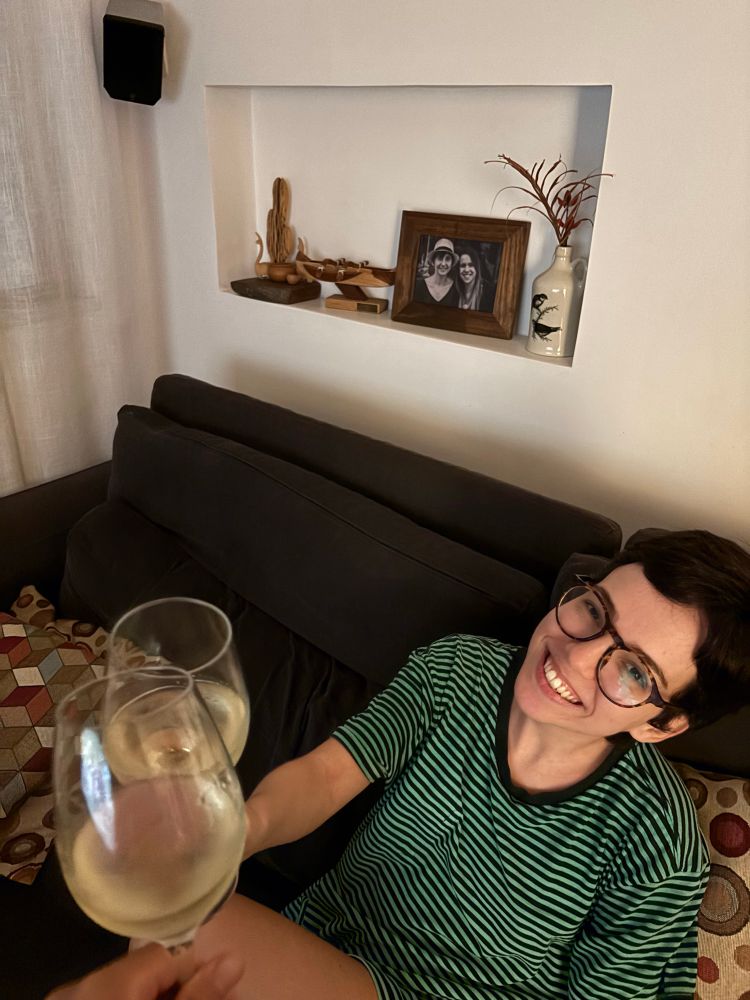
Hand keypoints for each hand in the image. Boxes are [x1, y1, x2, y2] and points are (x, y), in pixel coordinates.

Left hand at [47, 942, 242, 999]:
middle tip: (214, 998)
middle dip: (181, 986)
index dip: (198, 973)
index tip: (222, 991)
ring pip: (131, 985)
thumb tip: (236, 957)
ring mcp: (71, 998)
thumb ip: (199, 994)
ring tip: (185, 999)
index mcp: (106, 980)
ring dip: (161, 994)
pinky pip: (111, 997)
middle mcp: (80, 984)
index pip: (168, 952)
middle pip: (148, 969)